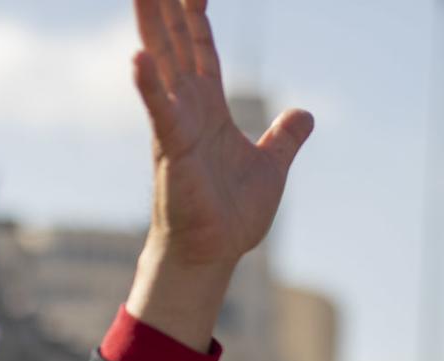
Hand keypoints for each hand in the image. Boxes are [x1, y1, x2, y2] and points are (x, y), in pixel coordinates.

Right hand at [131, 0, 311, 269]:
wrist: (214, 252)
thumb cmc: (232, 214)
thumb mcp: (271, 166)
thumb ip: (285, 137)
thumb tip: (304, 115)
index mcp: (209, 108)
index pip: (201, 48)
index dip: (196, 13)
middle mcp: (188, 108)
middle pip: (176, 43)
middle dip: (166, 7)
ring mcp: (176, 126)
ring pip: (162, 65)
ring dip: (151, 27)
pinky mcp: (172, 149)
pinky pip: (160, 112)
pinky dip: (150, 86)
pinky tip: (139, 57)